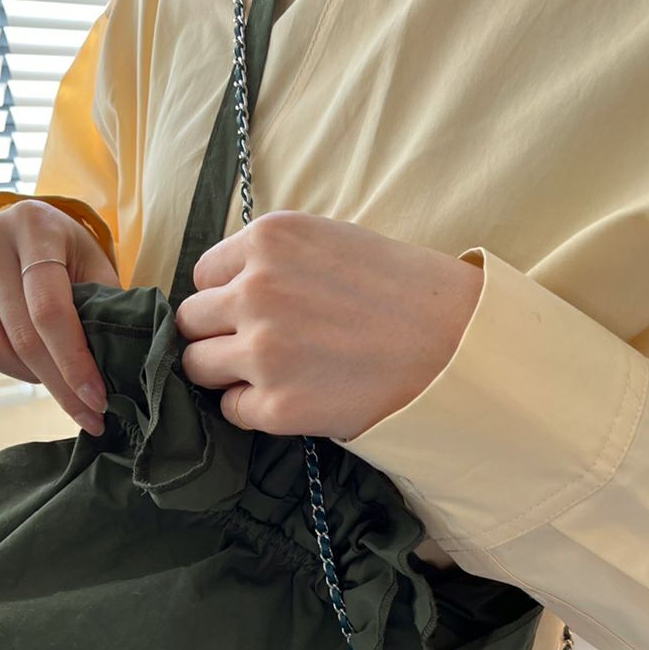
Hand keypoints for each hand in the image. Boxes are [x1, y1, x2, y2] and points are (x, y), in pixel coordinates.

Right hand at [0, 199, 119, 434]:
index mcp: (35, 224)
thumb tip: (116, 372)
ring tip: (54, 381)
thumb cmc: (66, 255)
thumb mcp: (94, 269)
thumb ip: (103, 311)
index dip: (74, 364)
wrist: (19, 229)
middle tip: (85, 413)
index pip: (49, 310)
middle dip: (57, 385)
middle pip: (20, 336)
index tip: (97, 401)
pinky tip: (20, 358)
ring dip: (26, 377)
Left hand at [175, 210, 483, 439]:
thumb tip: (225, 290)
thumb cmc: (406, 293)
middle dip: (217, 334)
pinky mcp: (276, 405)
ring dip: (224, 372)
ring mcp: (262, 351)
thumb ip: (274, 259)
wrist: (458, 348)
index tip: (254, 311)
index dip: (226, 297)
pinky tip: (291, 398)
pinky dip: (252, 408)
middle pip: (191, 321)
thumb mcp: (332, 242)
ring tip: (269, 374)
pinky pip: (231, 409)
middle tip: (258, 346)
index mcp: (269, 240)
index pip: (203, 274)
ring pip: (196, 366)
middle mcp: (256, 290)